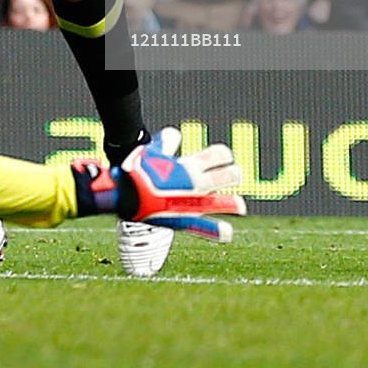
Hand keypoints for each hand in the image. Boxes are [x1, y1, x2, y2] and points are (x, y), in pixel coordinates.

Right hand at [116, 126, 246, 240]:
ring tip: (240, 206)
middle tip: (233, 176)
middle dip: (232, 175)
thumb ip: (165, 141)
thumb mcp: (150, 149)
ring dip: (232, 203)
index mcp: (190, 165)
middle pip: (227, 176)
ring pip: (221, 202)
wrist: (126, 195)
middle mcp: (196, 183)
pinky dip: (216, 230)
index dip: (223, 155)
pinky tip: (227, 233)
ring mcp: (193, 203)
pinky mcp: (185, 219)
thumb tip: (175, 134)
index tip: (222, 157)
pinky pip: (204, 227)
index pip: (219, 155)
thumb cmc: (136, 170)